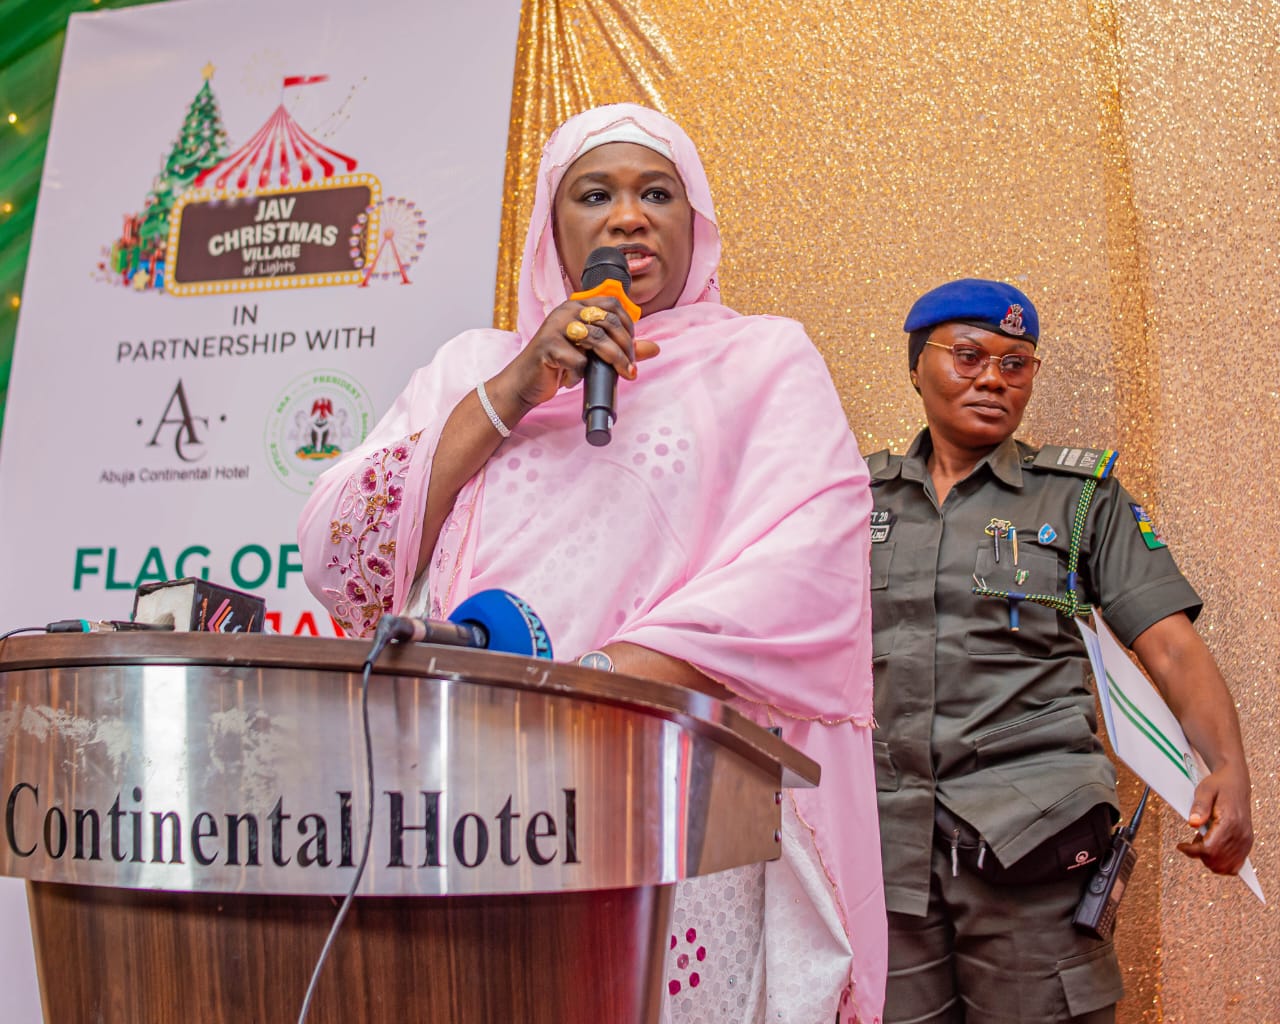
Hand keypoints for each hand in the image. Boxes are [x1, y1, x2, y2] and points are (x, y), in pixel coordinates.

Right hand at [488, 297, 658, 416]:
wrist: (524, 383)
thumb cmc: (558, 365)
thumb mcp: (591, 354)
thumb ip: (620, 348)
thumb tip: (654, 348)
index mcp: (577, 306)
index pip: (612, 305)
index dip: (628, 326)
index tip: (632, 349)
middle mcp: (566, 311)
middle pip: (608, 322)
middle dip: (625, 348)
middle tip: (629, 368)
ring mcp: (555, 327)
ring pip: (596, 339)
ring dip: (613, 361)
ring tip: (619, 375)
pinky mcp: (547, 347)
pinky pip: (578, 361)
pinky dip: (580, 375)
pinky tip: (571, 379)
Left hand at [1176, 763, 1252, 874]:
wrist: (1236, 782)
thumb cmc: (1219, 785)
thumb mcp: (1204, 790)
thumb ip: (1199, 807)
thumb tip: (1192, 823)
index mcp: (1229, 822)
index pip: (1210, 849)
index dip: (1192, 851)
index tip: (1181, 846)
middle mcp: (1240, 834)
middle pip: (1217, 861)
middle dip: (1200, 856)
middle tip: (1192, 841)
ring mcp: (1245, 840)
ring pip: (1227, 866)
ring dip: (1210, 859)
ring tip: (1203, 841)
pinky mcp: (1246, 842)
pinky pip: (1235, 864)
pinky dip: (1222, 861)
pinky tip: (1213, 847)